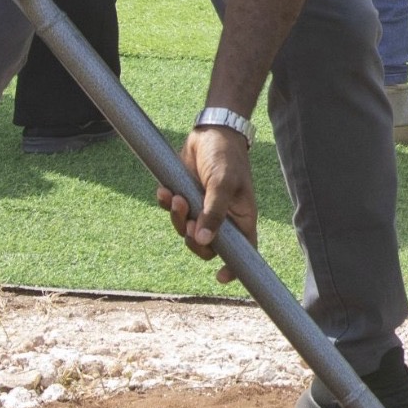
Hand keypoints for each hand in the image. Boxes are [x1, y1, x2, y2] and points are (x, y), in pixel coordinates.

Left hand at [157, 126, 255, 281]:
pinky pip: (172, 212)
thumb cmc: (226, 156)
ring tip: (176, 198)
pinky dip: (166, 204)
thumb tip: (203, 240)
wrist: (209, 130)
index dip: (233, 268)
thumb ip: (214, 212)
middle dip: (192, 239)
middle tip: (186, 222)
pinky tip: (165, 191)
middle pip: (206, 246)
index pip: (242, 251)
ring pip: (185, 230)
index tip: (220, 277)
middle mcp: (221, 218)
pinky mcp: (185, 198)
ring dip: (177, 218)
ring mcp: (201, 209)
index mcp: (240, 218)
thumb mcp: (223, 183)